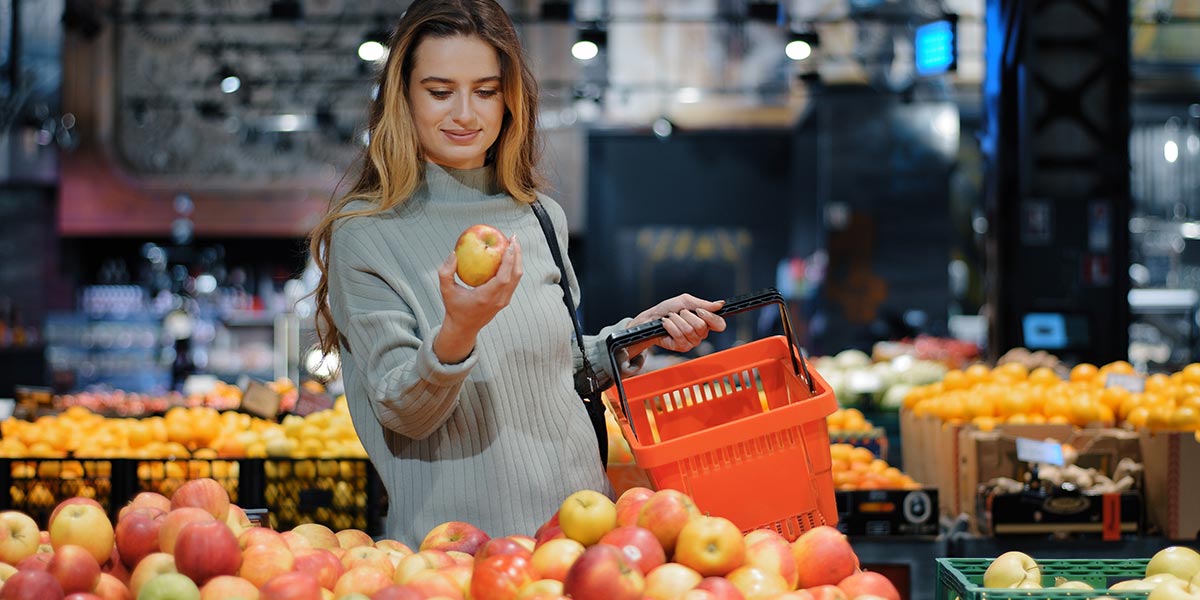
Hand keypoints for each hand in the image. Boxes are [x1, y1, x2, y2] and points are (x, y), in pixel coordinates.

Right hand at [433, 236, 522, 362]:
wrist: (463, 328)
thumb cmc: (454, 308)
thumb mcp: (445, 290)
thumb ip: (446, 272)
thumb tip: (454, 254)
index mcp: (486, 297)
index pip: (503, 277)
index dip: (509, 260)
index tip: (509, 244)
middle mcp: (498, 300)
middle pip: (515, 275)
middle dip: (517, 255)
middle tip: (513, 238)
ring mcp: (504, 301)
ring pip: (517, 278)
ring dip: (517, 260)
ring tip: (513, 244)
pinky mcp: (505, 300)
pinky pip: (513, 281)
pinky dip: (513, 267)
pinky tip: (507, 256)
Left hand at [630, 293, 726, 353]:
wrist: (652, 318)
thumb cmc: (668, 309)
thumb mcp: (685, 301)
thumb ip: (703, 304)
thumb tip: (720, 304)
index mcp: (706, 321)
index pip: (719, 324)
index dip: (710, 317)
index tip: (699, 311)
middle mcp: (701, 333)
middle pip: (702, 326)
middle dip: (687, 316)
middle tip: (679, 313)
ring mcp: (692, 341)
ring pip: (689, 330)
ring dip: (676, 320)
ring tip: (671, 318)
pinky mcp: (683, 347)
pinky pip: (679, 335)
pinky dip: (670, 326)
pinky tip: (666, 324)